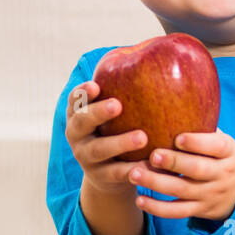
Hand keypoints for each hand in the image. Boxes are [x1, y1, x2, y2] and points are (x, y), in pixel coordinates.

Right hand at [66, 80, 148, 197]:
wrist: (106, 173)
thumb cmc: (116, 130)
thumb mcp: (114, 114)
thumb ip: (124, 92)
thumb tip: (159, 57)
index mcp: (78, 115)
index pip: (75, 100)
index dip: (82, 93)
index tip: (95, 85)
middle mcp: (77, 135)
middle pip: (81, 122)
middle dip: (97, 113)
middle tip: (118, 105)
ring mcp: (86, 157)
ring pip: (99, 150)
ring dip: (119, 143)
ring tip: (142, 137)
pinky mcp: (100, 177)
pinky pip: (116, 173)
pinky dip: (132, 169)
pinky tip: (150, 164)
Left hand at [125, 129, 234, 220]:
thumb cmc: (221, 157)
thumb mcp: (222, 142)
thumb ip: (203, 128)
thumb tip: (174, 98)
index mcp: (228, 152)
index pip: (216, 146)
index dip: (197, 143)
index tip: (178, 138)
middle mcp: (222, 174)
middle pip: (197, 170)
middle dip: (174, 163)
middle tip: (152, 155)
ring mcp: (210, 194)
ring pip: (182, 191)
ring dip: (157, 184)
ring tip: (134, 174)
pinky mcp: (200, 210)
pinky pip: (177, 212)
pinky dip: (158, 208)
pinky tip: (140, 200)